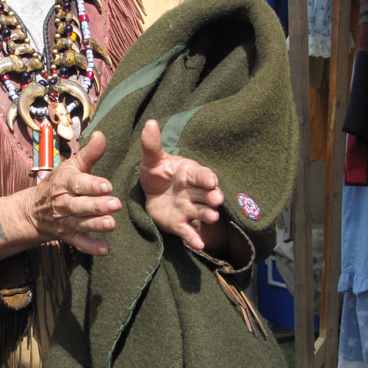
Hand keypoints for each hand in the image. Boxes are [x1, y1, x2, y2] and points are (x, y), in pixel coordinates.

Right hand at [21, 130, 119, 255]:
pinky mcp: (68, 236)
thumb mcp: (71, 165)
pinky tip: (105, 250)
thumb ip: (89, 153)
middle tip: (115, 204)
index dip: (92, 185)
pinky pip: (79, 244)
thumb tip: (101, 134)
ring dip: (96, 225)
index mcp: (64, 183)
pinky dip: (90, 248)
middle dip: (97, 206)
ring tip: (112, 224)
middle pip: (80, 205)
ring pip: (81, 224)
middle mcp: (63, 203)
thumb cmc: (58, 183)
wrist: (33, 211)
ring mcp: (65, 221)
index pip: (78, 183)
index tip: (107, 185)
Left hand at [139, 119, 223, 249]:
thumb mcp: (151, 159)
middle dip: (212, 197)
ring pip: (201, 212)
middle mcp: (194, 192)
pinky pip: (189, 231)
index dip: (206, 178)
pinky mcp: (181, 224)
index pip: (201, 175)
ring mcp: (189, 209)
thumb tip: (150, 122)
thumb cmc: (156, 173)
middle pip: (206, 195)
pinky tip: (198, 245)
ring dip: (208, 215)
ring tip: (212, 218)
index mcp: (189, 174)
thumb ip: (151, 145)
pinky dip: (194, 238)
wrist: (151, 194)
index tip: (211, 181)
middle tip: (217, 200)